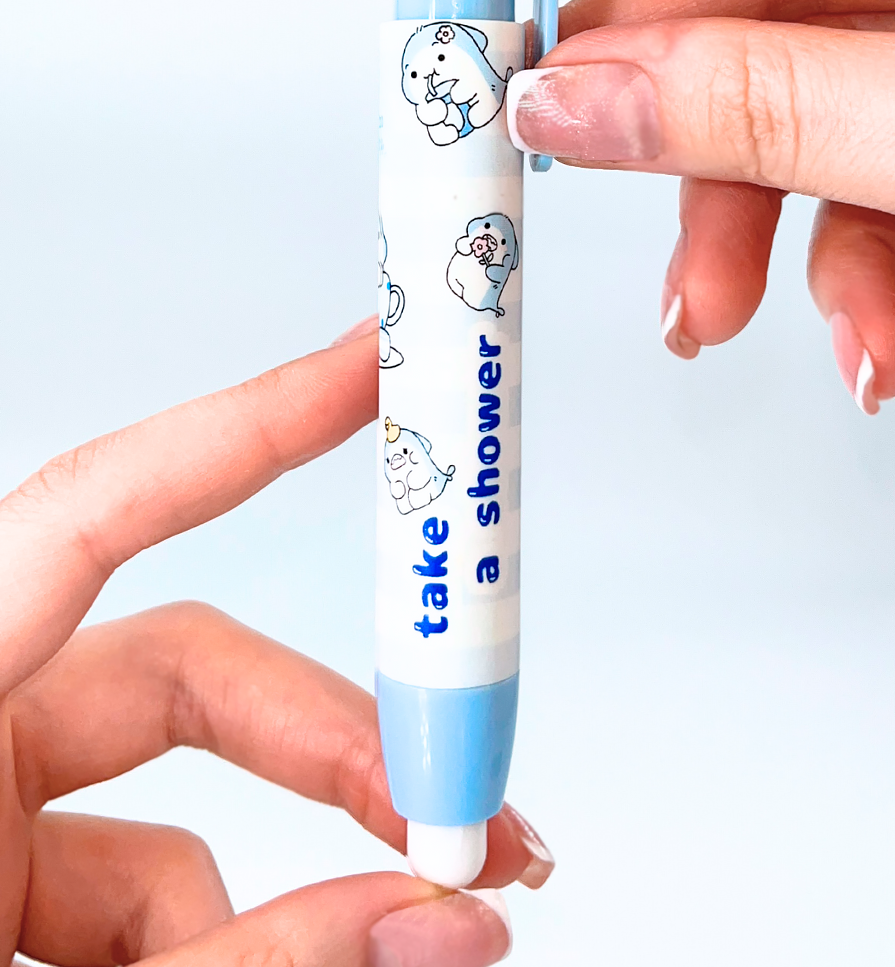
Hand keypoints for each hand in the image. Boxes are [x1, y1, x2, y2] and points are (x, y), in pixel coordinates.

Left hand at [1, 315, 551, 965]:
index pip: (100, 512)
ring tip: (409, 936)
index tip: (371, 371)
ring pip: (181, 818)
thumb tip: (440, 919)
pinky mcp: (2, 899)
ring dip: (299, 882)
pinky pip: (144, 898)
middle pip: (190, 673)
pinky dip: (231, 942)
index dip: (247, 425)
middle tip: (463, 800)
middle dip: (339, 739)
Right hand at [398, 0, 894, 414]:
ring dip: (746, 233)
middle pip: (741, 1)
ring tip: (725, 314)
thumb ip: (759, 103)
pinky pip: (869, 173)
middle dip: (656, 127)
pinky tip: (869, 334)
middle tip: (566, 178)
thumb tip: (579, 98)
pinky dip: (846, 265)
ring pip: (795, 110)